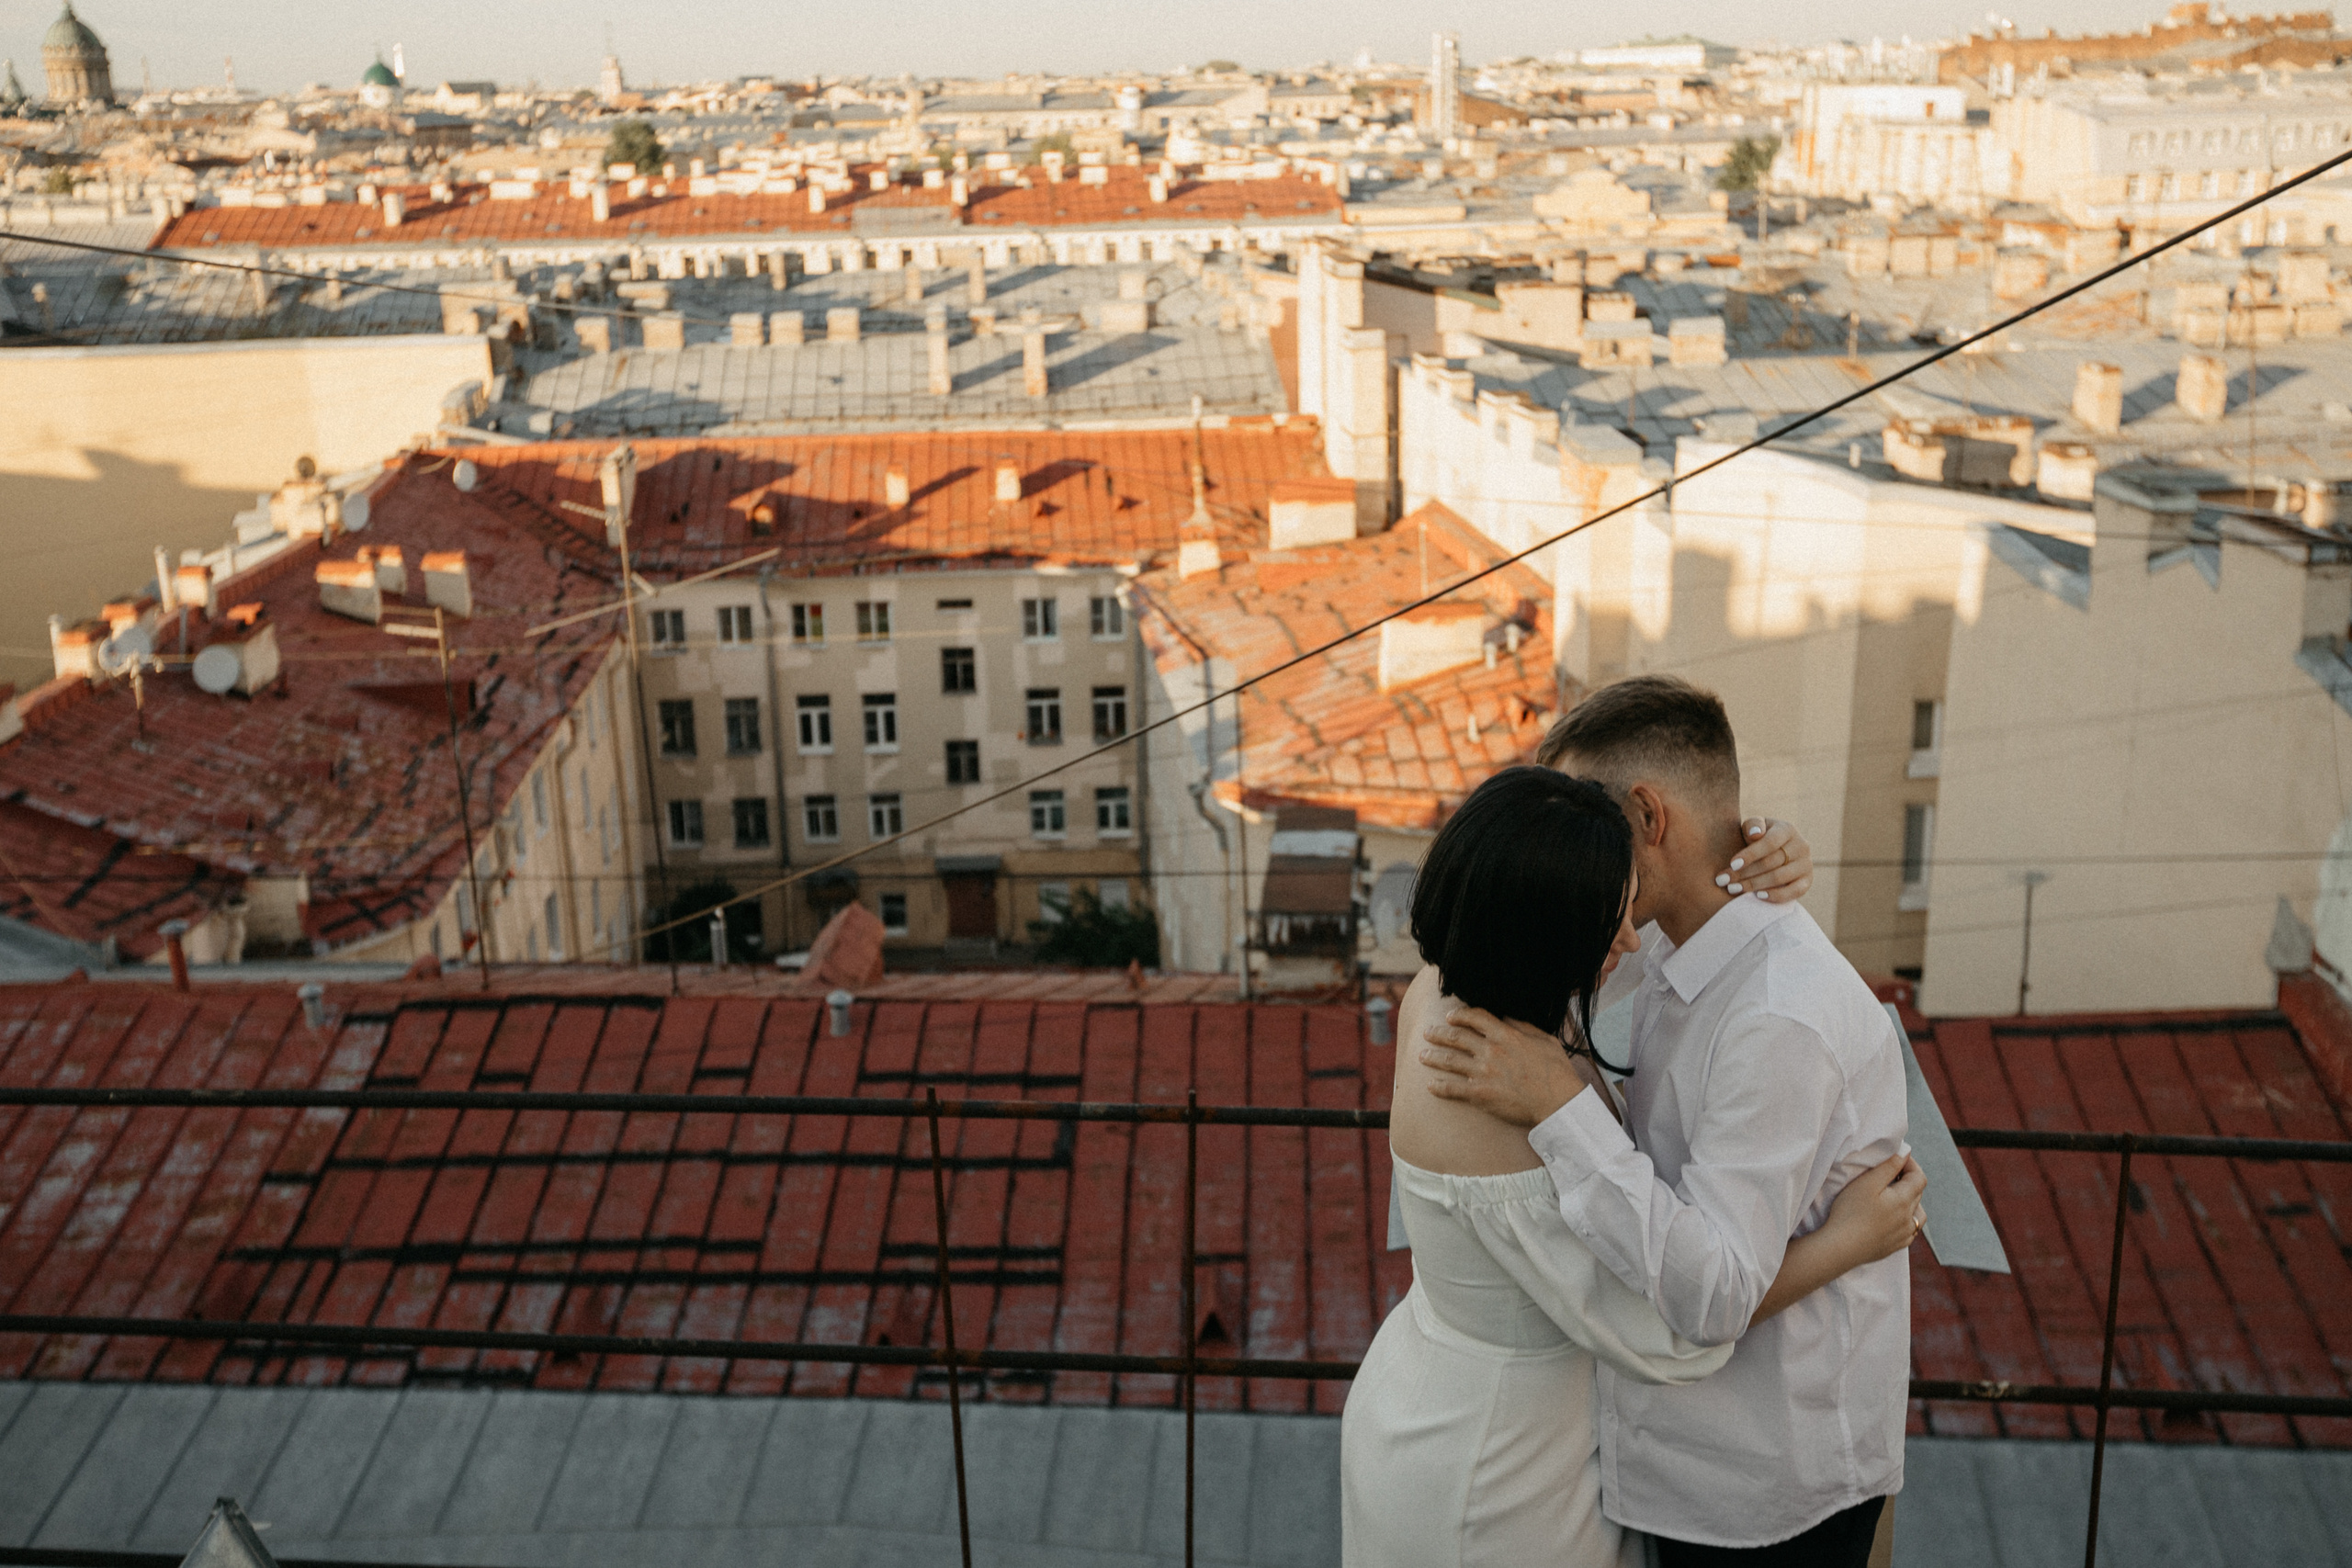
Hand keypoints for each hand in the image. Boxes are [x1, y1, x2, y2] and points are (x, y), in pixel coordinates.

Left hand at [1418, 1005, 1589, 1127]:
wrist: (1558, 1103)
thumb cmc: (1556, 1072)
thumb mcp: (1545, 1040)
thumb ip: (1523, 1027)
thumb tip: (1506, 1018)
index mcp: (1506, 1035)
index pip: (1476, 1017)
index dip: (1460, 1014)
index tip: (1450, 1016)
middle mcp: (1490, 1051)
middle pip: (1456, 1037)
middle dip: (1438, 1033)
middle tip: (1427, 1033)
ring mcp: (1483, 1072)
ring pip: (1449, 1060)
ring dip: (1432, 1057)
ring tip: (1422, 1056)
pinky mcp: (1480, 1094)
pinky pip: (1452, 1089)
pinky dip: (1439, 1087)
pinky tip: (1430, 1086)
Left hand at [1721, 819, 1813, 903]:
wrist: (1774, 851)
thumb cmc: (1757, 837)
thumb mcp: (1753, 827)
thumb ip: (1753, 825)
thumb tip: (1756, 834)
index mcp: (1787, 829)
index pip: (1769, 843)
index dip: (1750, 854)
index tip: (1732, 864)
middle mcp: (1801, 846)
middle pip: (1771, 862)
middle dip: (1744, 873)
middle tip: (1723, 881)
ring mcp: (1806, 864)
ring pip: (1779, 878)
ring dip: (1754, 885)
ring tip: (1733, 889)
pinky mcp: (1807, 881)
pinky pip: (1794, 892)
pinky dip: (1776, 896)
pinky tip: (1757, 896)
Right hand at [1819, 1153, 1927, 1264]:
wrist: (1840, 1247)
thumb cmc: (1850, 1212)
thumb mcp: (1867, 1183)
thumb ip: (1888, 1167)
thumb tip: (1905, 1153)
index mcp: (1904, 1201)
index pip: (1919, 1177)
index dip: (1911, 1164)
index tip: (1897, 1158)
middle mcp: (1909, 1219)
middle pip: (1918, 1194)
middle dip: (1908, 1180)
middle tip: (1890, 1173)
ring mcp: (1904, 1235)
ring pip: (1918, 1215)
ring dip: (1911, 1202)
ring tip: (1895, 1197)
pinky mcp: (1895, 1246)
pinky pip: (1910, 1231)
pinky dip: (1906, 1220)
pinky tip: (1893, 1219)